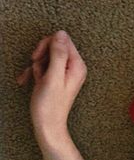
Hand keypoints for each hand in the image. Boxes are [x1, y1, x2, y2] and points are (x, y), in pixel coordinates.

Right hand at [16, 30, 86, 148]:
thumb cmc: (50, 105)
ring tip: (36, 79)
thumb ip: (58, 54)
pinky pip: (43, 67)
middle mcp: (73, 67)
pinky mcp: (55, 78)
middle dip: (40, 56)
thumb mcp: (53, 76)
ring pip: (46, 57)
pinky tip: (31, 82)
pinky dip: (35, 72)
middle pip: (54, 47)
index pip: (63, 40)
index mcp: (77, 65)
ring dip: (36, 66)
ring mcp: (64, 73)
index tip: (37, 57)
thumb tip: (61, 33)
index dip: (47, 45)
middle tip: (35, 67)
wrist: (47, 125)